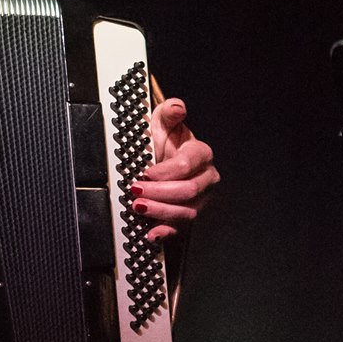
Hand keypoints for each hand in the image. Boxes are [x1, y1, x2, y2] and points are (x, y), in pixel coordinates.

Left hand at [135, 98, 219, 241]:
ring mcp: (200, 199)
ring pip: (186, 211)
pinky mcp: (188, 214)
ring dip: (160, 211)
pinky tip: (151, 233)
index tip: (145, 172)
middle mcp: (206, 178)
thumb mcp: (162, 123)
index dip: (165, 171)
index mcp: (201, 154)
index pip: (187, 165)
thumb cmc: (164, 141)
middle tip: (136, 191)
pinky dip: (165, 232)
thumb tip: (177, 108)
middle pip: (188, 191)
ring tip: (138, 207)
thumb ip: (169, 113)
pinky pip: (181, 228)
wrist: (162, 159)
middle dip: (159, 192)